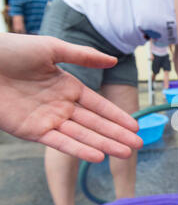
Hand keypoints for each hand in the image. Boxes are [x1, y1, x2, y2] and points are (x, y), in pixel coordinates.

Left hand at [0, 33, 142, 161]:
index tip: (135, 125)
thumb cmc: (11, 51)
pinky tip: (96, 156)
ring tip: (124, 153)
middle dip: (116, 134)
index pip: (98, 106)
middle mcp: (62, 106)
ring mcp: (48, 120)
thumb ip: (83, 56)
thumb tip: (113, 59)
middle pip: (94, 124)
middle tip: (138, 145)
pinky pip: (59, 142)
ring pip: (81, 135)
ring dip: (103, 145)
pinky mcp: (31, 131)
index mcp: (68, 87)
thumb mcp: (52, 48)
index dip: (116, 116)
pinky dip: (77, 149)